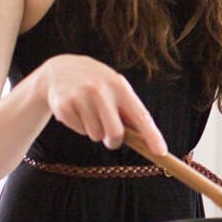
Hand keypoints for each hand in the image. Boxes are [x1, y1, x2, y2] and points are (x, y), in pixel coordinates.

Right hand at [36, 54, 167, 155]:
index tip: (161, 152)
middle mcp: (100, 90)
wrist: (60, 69)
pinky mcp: (63, 106)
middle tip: (110, 136)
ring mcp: (81, 97)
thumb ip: (128, 111)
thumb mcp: (115, 88)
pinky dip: (79, 126)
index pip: (140, 115)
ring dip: (95, 131)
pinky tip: (76, 110)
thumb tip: (145, 141)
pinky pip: (79, 131)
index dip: (152, 135)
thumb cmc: (97, 84)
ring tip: (89, 112)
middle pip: (115, 133)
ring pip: (96, 135)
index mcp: (119, 86)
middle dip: (114, 141)